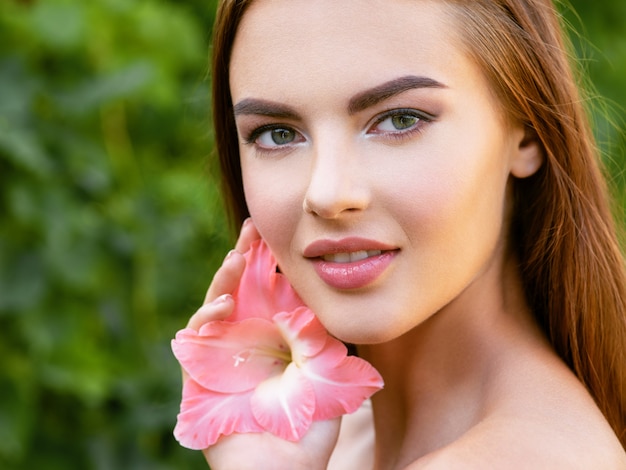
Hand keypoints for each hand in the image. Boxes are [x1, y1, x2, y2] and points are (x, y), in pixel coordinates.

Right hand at [181, 219, 340, 468]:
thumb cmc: (309, 425)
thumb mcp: (325, 371)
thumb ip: (320, 336)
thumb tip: (315, 297)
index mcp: (276, 337)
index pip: (270, 292)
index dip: (272, 264)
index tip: (278, 235)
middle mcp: (247, 341)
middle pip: (242, 290)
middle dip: (245, 258)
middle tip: (252, 229)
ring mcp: (221, 355)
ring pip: (217, 305)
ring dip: (225, 278)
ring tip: (238, 257)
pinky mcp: (198, 374)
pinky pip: (197, 337)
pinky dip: (208, 315)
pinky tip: (226, 302)